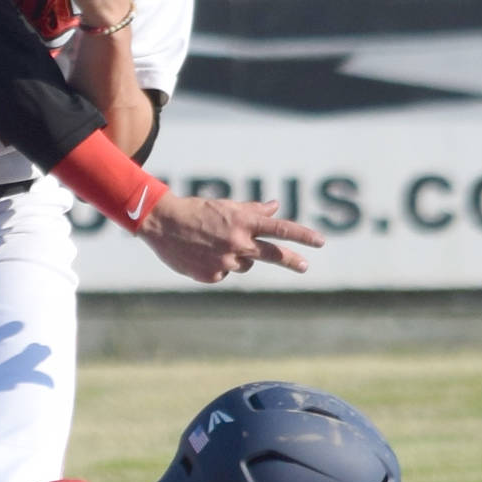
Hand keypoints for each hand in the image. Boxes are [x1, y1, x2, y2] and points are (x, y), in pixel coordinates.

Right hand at [139, 194, 323, 282]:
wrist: (161, 223)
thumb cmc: (196, 211)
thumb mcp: (226, 206)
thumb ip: (252, 210)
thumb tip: (275, 206)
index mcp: (243, 222)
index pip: (280, 229)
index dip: (302, 235)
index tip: (320, 242)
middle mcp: (238, 242)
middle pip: (273, 254)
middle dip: (292, 260)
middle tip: (305, 266)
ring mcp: (226, 261)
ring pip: (244, 263)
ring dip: (236, 256)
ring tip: (212, 244)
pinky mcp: (212, 275)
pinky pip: (224, 272)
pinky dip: (217, 265)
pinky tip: (200, 254)